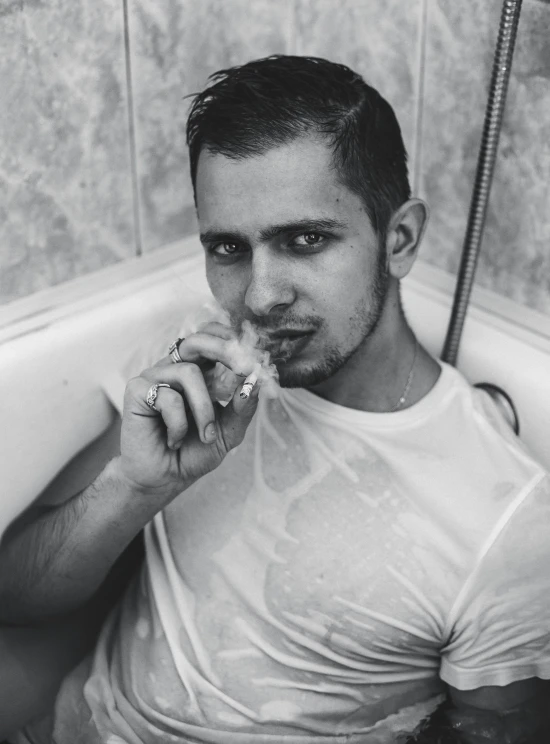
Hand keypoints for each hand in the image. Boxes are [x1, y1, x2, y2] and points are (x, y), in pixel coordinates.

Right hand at [118, 323, 261, 499]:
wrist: (164, 479)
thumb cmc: (194, 452)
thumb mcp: (229, 432)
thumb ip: (243, 408)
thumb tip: (255, 382)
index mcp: (200, 372)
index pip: (213, 338)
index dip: (233, 341)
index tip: (255, 359)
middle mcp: (176, 369)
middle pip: (198, 339)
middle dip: (224, 350)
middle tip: (244, 369)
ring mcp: (155, 377)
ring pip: (189, 373)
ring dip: (204, 410)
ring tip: (206, 436)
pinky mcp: (137, 390)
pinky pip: (168, 396)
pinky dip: (179, 424)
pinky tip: (172, 439)